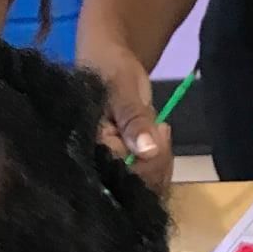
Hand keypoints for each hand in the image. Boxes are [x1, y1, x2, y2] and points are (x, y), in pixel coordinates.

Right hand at [77, 16, 173, 192]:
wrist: (108, 63)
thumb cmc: (108, 68)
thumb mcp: (122, 87)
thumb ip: (133, 119)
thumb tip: (148, 151)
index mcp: (89, 149)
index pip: (123, 175)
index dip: (148, 163)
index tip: (159, 130)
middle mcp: (98, 166)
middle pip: (136, 188)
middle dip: (158, 161)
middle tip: (160, 126)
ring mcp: (114, 169)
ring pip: (148, 187)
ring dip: (163, 160)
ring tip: (158, 126)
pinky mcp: (126, 168)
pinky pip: (151, 179)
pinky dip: (162, 160)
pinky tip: (159, 136)